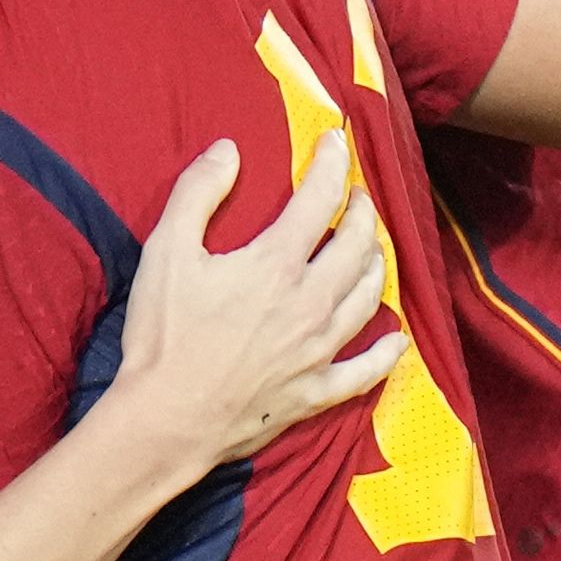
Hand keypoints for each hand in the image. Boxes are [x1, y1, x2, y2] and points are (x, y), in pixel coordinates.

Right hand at [98, 137, 398, 490]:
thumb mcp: (165, 251)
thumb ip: (197, 193)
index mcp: (277, 264)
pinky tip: (397, 341)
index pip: (320, 199)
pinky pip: (365, 370)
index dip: (332, 164)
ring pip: (368, 298)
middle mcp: (311, 302)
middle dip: (362, 212)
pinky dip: (386, 353)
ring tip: (373, 249)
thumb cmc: (163, 336)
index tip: (334, 142)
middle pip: (357, 246)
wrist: (165, 419)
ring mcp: (319, 350)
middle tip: (357, 196)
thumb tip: (229, 150)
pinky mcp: (316, 390)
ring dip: (376, 265)